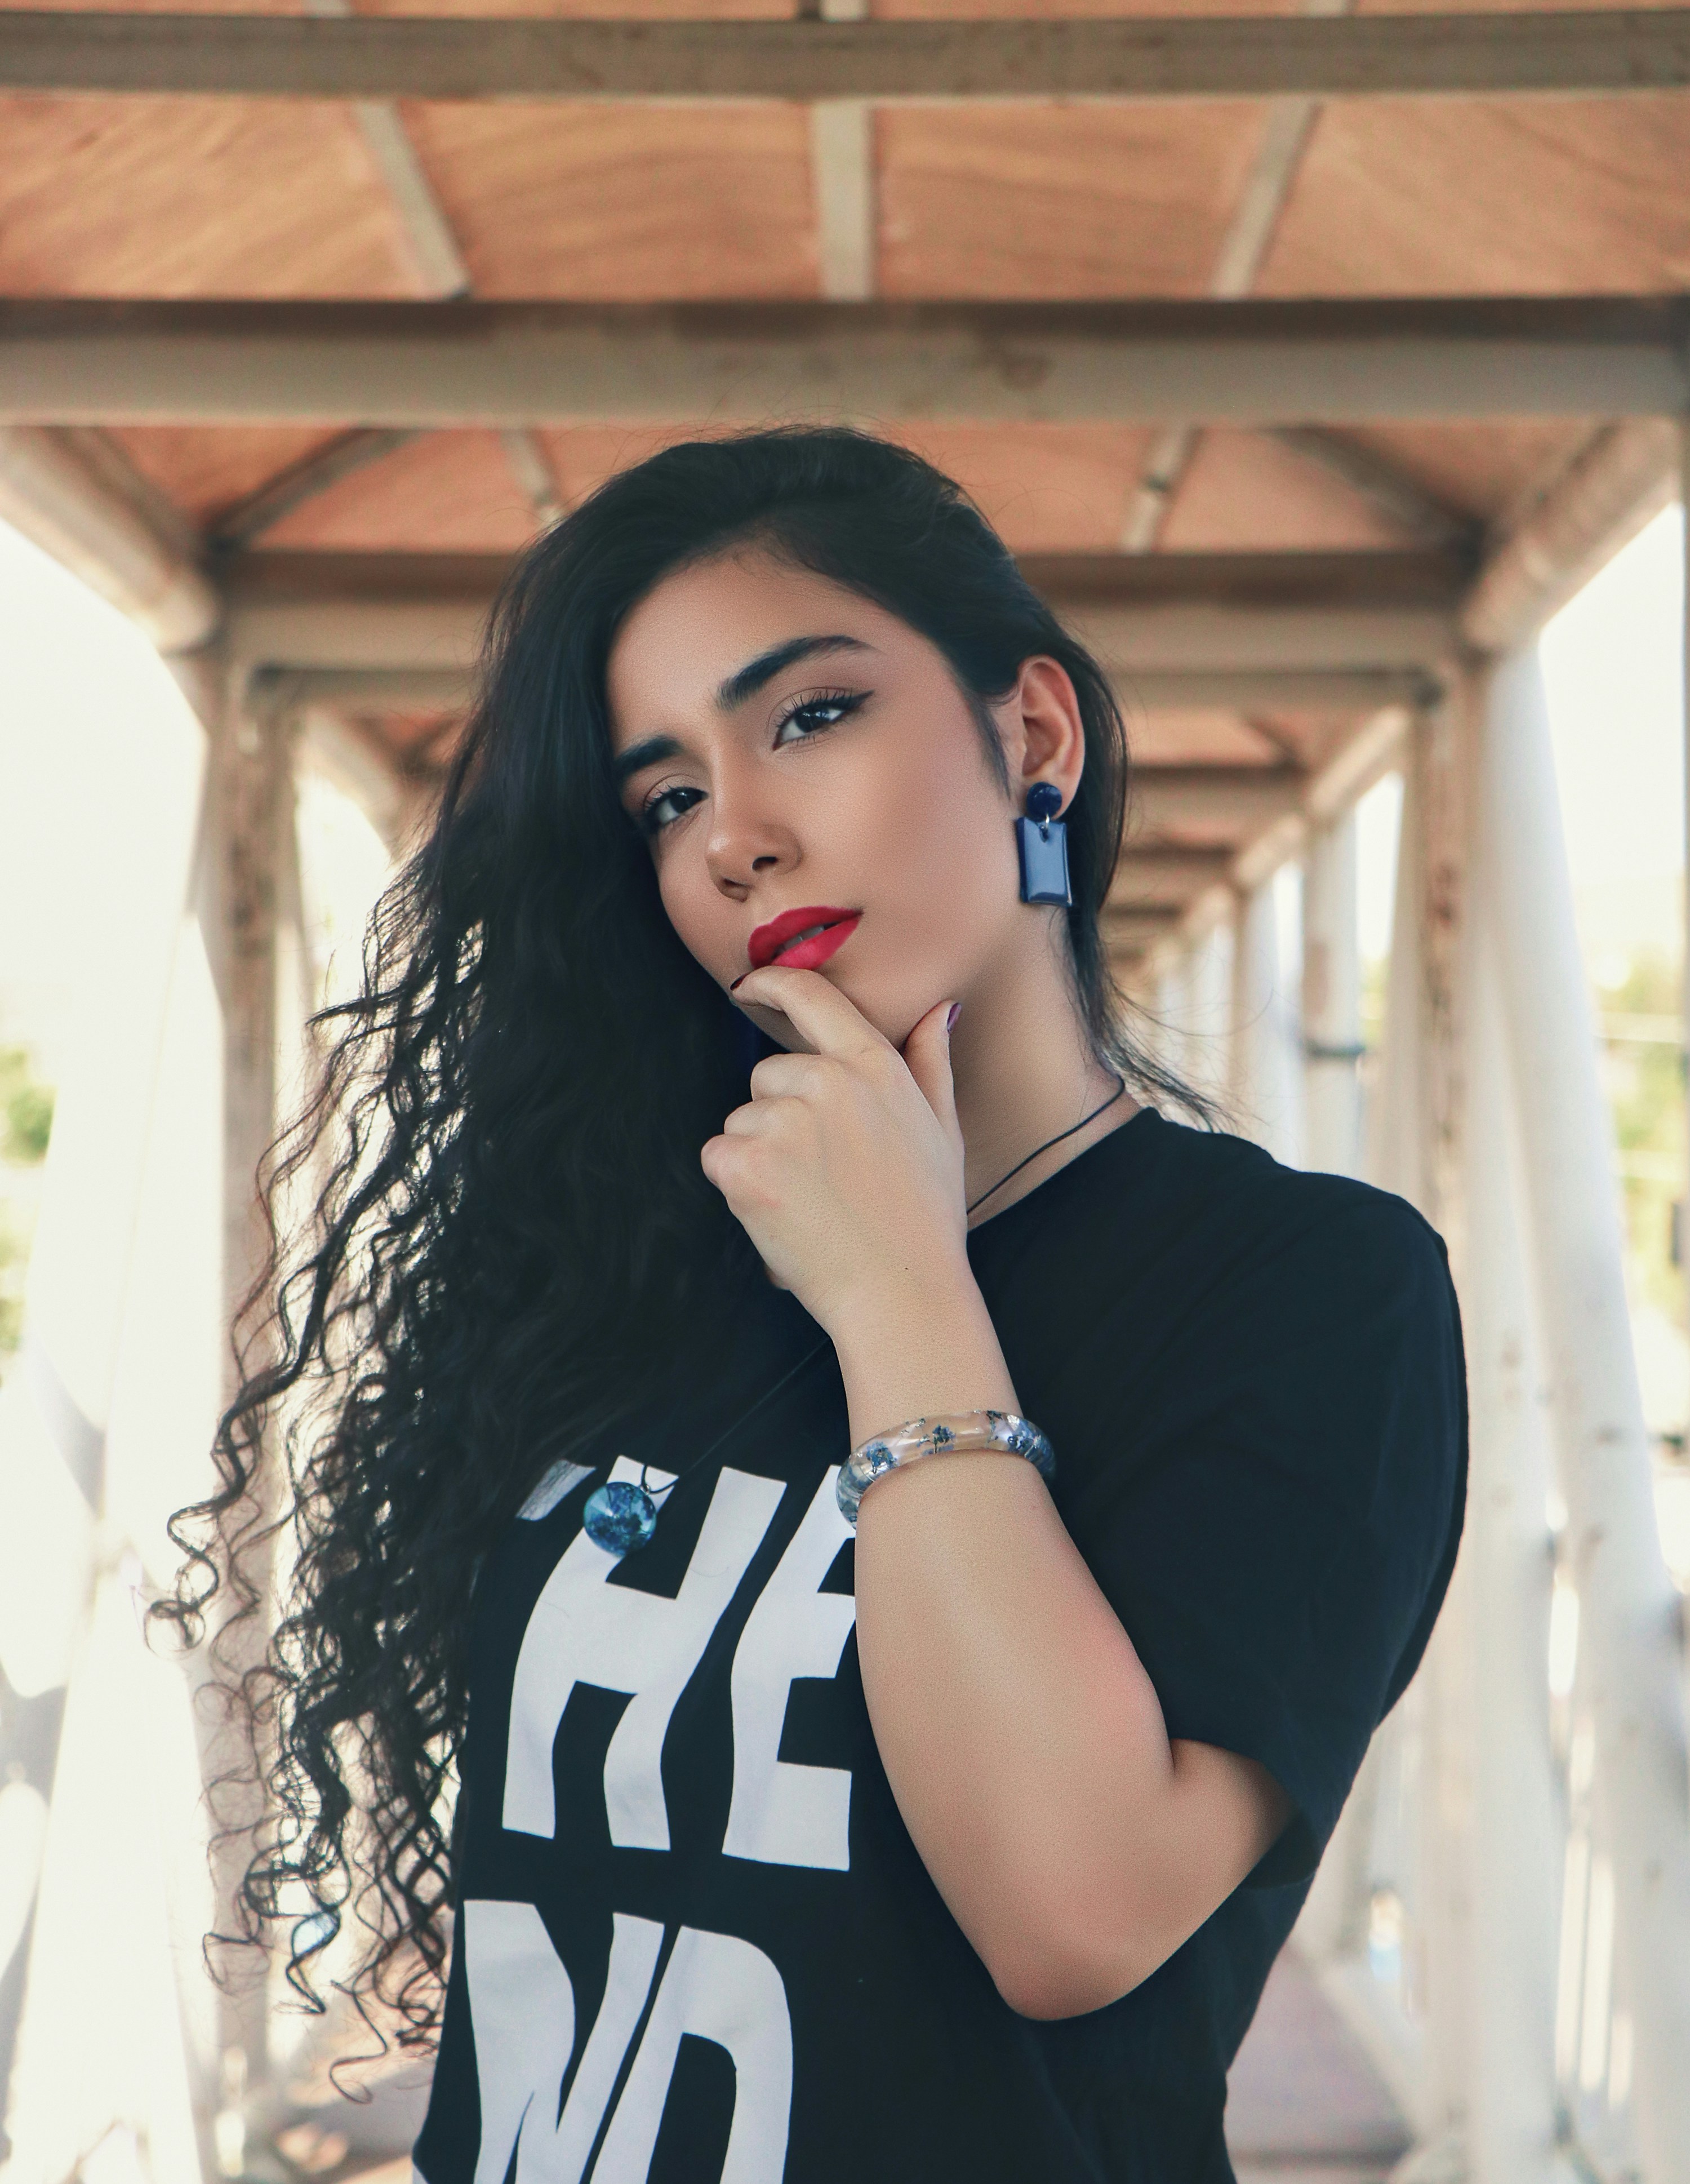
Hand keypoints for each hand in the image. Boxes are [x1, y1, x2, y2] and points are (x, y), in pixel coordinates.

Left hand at [702, 969, 967, 1338]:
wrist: (901, 1292)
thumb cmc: (925, 1220)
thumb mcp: (943, 1132)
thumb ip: (931, 1063)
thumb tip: (938, 1010)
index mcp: (874, 1067)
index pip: (811, 997)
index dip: (770, 983)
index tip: (748, 985)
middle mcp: (827, 1081)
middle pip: (768, 1076)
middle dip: (781, 1117)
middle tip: (826, 1175)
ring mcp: (784, 1121)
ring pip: (742, 1121)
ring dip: (761, 1157)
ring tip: (811, 1200)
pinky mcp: (747, 1163)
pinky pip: (719, 1156)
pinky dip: (738, 1187)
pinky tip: (781, 1213)